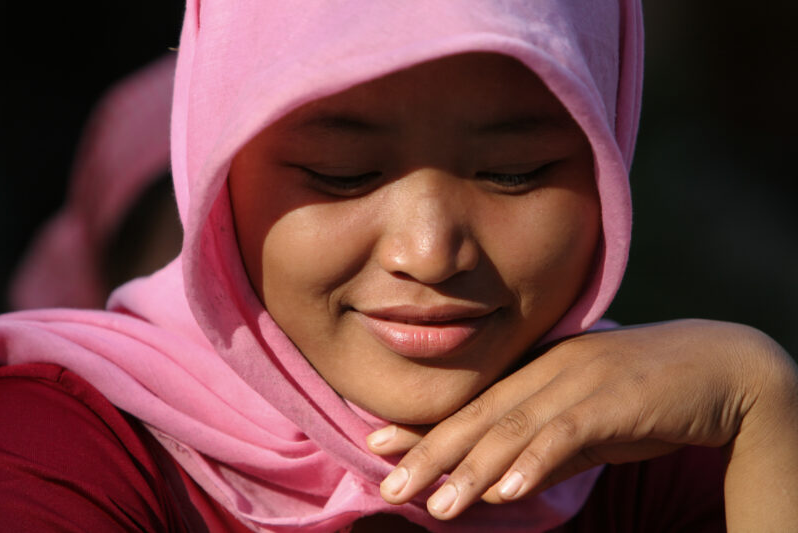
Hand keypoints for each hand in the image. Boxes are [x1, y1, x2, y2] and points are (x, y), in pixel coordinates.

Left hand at [365, 320, 797, 525]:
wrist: (719, 368)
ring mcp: (581, 381)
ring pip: (516, 429)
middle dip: (432, 453)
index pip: (473, 405)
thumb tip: (498, 481)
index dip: (426, 426)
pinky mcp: (616, 400)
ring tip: (438, 505)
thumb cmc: (646, 398)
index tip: (378, 443)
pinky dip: (536, 462)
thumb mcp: (586, 423)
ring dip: (474, 470)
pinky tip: (507, 490)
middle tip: (390, 484)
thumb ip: (543, 446)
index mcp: (538, 371)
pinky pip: (568, 434)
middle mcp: (551, 371)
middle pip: (481, 417)